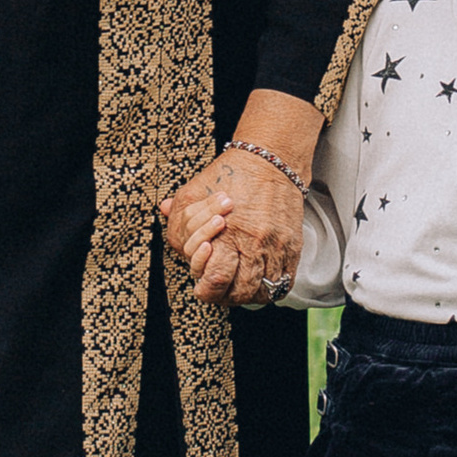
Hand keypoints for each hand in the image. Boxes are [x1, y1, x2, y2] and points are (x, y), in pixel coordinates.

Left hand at [160, 146, 302, 308]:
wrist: (272, 160)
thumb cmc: (232, 175)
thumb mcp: (194, 190)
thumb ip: (178, 212)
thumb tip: (163, 214)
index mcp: (227, 232)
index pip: (216, 278)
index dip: (206, 289)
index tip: (201, 285)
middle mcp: (254, 244)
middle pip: (240, 292)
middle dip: (224, 296)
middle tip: (217, 289)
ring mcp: (276, 247)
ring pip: (263, 292)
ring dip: (247, 295)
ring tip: (236, 286)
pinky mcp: (293, 247)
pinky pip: (284, 282)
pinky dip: (270, 288)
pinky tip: (258, 280)